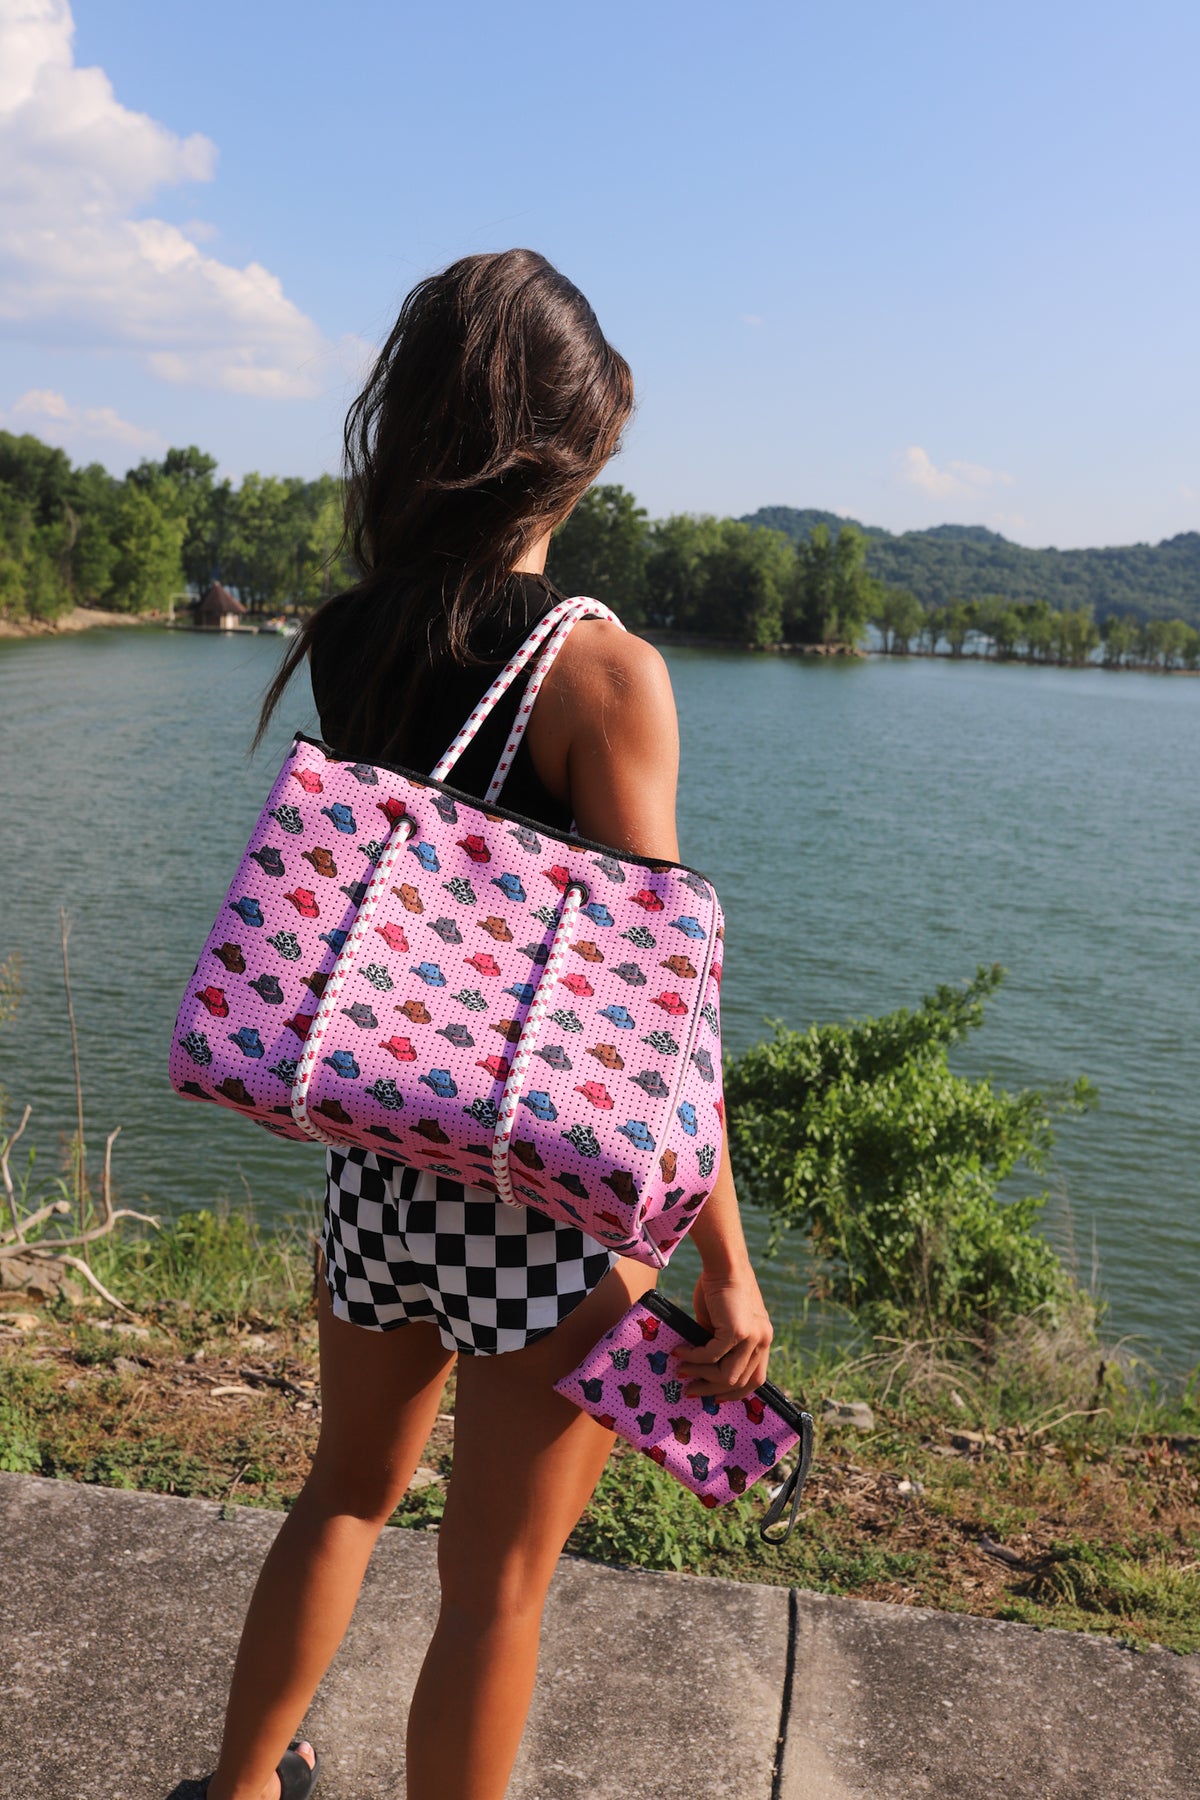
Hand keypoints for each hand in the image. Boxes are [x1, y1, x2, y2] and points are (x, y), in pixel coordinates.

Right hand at [671, 1266, 772, 1400]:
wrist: (723, 1264)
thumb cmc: (719, 1288)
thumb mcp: (721, 1323)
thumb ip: (718, 1344)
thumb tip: (700, 1366)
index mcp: (762, 1340)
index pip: (755, 1379)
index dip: (735, 1392)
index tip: (715, 1397)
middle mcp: (763, 1341)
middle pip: (740, 1382)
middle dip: (713, 1390)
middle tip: (690, 1391)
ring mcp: (753, 1337)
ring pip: (728, 1375)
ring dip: (701, 1375)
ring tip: (681, 1370)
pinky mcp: (738, 1331)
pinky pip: (713, 1356)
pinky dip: (695, 1358)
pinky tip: (680, 1352)